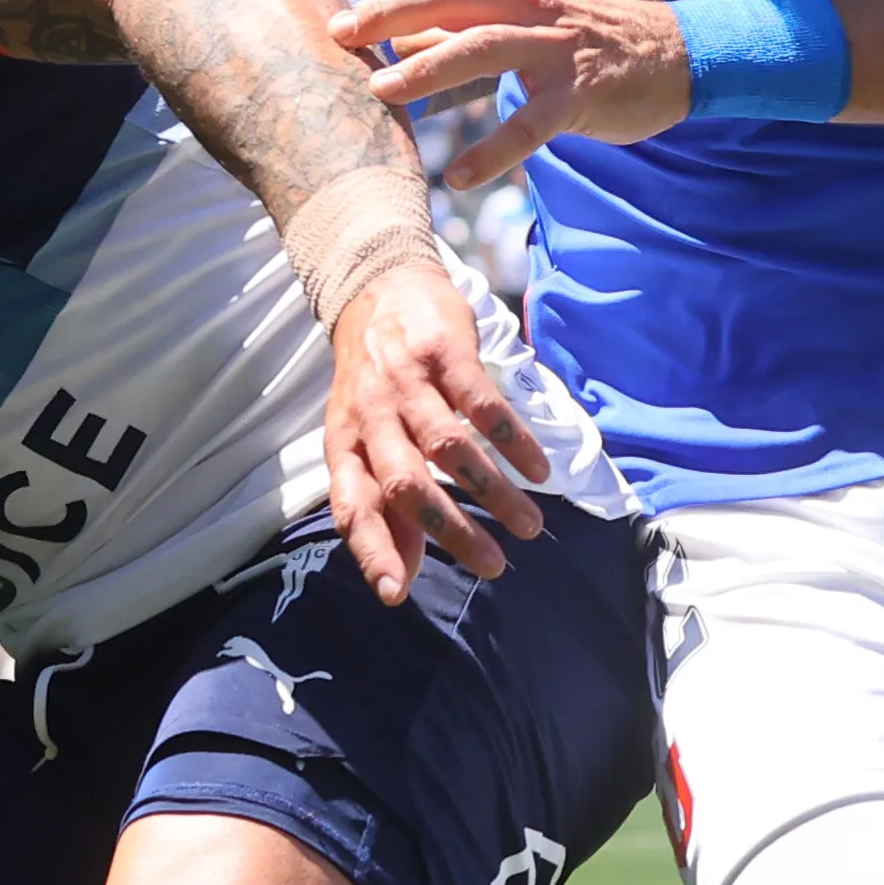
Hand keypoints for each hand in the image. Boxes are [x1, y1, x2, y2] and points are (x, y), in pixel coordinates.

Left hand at [323, 247, 549, 604]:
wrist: (378, 290)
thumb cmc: (373, 384)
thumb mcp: (362, 442)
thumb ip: (381, 508)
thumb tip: (403, 578)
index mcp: (344, 445)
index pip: (351, 506)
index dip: (372, 550)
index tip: (397, 594)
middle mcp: (371, 417)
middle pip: (406, 483)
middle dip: (451, 531)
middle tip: (494, 566)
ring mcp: (407, 382)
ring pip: (450, 448)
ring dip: (494, 492)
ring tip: (530, 526)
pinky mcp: (444, 353)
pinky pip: (482, 404)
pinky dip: (513, 440)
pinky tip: (539, 469)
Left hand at [332, 0, 695, 181]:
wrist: (677, 54)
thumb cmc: (586, 37)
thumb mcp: (524, 17)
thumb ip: (463, 24)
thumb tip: (395, 35)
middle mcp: (531, 4)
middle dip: (389, 10)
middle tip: (338, 31)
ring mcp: (557, 48)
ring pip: (484, 47)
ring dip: (427, 68)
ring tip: (379, 91)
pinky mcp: (580, 94)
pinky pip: (531, 125)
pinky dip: (493, 151)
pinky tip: (458, 176)